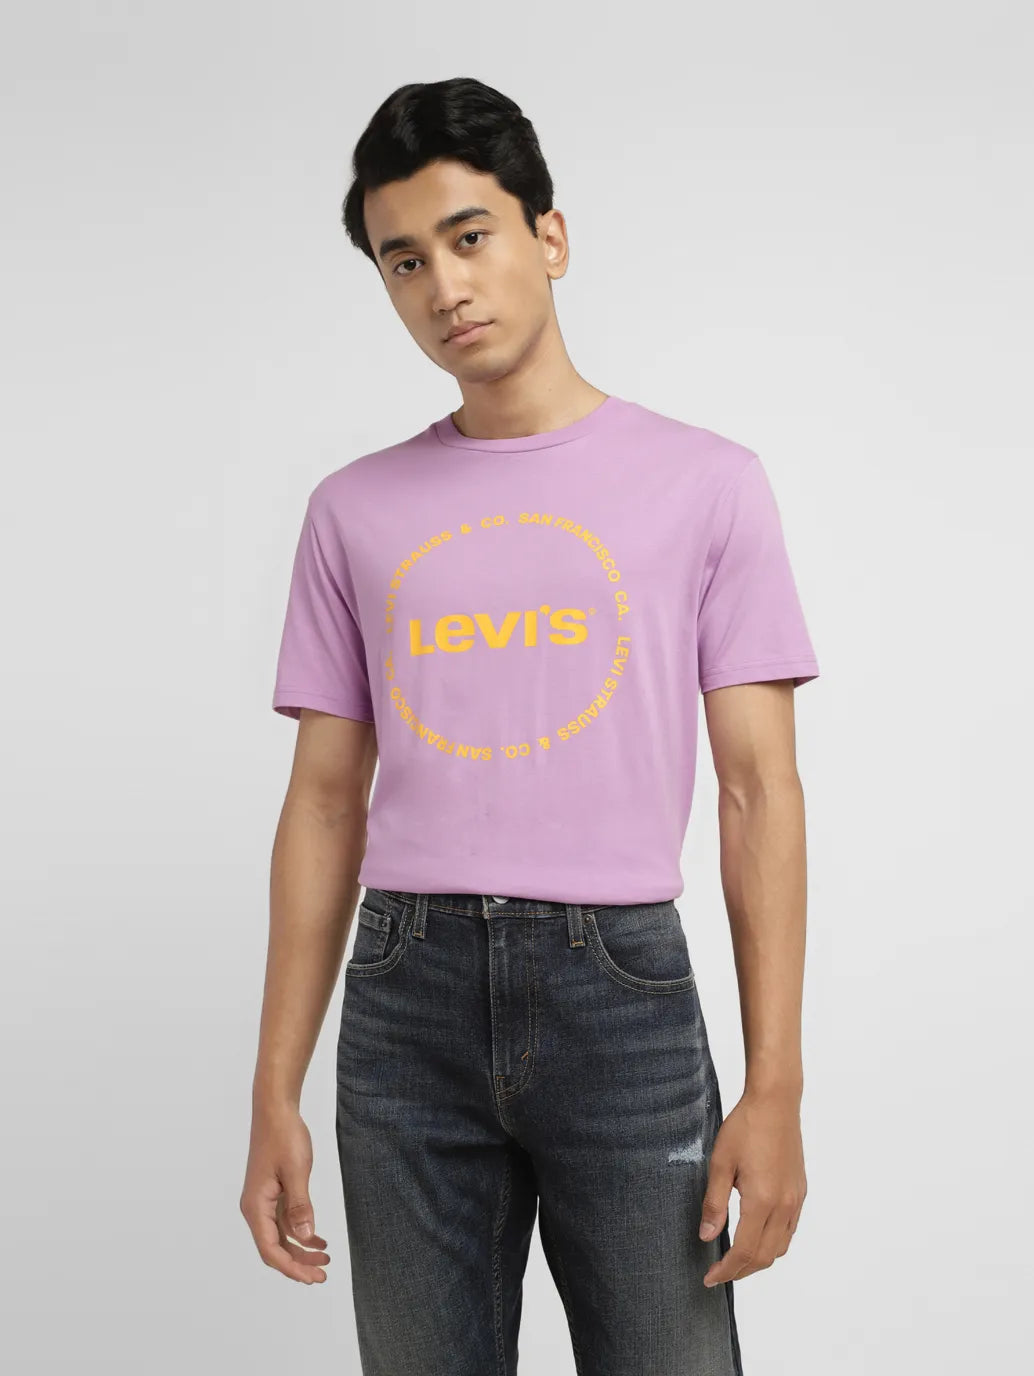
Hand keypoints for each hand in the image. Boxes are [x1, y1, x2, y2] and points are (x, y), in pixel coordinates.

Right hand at [240, 1103, 330, 1283]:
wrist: (275, 1110)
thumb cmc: (284, 1137)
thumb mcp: (296, 1171)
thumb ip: (300, 1207)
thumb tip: (305, 1239)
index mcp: (256, 1207)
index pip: (270, 1250)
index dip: (291, 1268)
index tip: (313, 1278)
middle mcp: (256, 1208)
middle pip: (275, 1247)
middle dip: (298, 1263)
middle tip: (324, 1274)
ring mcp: (264, 1201)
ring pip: (282, 1236)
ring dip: (302, 1249)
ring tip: (326, 1259)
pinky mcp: (273, 1193)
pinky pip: (286, 1222)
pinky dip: (301, 1232)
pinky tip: (319, 1240)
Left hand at [698, 1086, 805, 1285]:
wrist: (775, 1103)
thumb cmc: (745, 1127)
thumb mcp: (720, 1163)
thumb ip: (714, 1203)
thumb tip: (707, 1236)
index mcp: (762, 1201)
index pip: (744, 1251)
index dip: (726, 1269)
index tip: (709, 1277)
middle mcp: (784, 1205)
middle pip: (764, 1256)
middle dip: (741, 1271)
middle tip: (719, 1273)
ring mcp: (795, 1199)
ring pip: (780, 1247)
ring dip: (758, 1260)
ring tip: (736, 1259)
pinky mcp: (800, 1191)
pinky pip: (789, 1230)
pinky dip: (772, 1243)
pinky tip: (757, 1236)